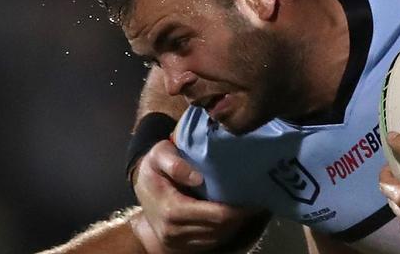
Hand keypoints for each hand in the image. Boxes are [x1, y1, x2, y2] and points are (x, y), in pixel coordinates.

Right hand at [133, 140, 259, 251]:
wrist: (141, 185)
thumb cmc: (153, 166)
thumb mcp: (159, 155)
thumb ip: (175, 163)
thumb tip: (197, 177)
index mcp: (171, 209)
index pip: (216, 216)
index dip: (239, 210)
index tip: (255, 198)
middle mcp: (174, 230)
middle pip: (220, 229)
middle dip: (241, 217)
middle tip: (258, 201)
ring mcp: (176, 241)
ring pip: (217, 238)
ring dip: (235, 225)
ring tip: (248, 208)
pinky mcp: (180, 245)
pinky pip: (209, 242)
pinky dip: (224, 231)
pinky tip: (233, 216)